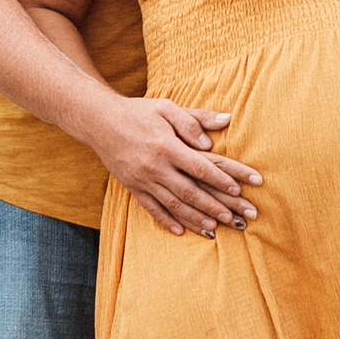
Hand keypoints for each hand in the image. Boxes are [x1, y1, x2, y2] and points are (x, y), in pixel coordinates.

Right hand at [94, 98, 260, 237]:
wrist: (99, 121)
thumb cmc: (137, 111)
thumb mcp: (166, 107)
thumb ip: (195, 119)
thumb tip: (224, 124)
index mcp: (167, 145)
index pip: (201, 167)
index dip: (222, 179)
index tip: (240, 189)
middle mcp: (156, 166)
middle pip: (191, 191)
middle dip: (216, 206)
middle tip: (237, 218)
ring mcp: (143, 179)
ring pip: (174, 204)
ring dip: (196, 218)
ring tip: (215, 228)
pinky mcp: (133, 186)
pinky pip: (152, 208)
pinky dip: (167, 221)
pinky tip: (181, 231)